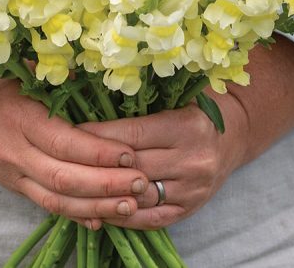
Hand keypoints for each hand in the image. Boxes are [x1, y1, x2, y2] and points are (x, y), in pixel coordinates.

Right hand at [0, 77, 152, 225]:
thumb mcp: (26, 71)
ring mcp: (12, 174)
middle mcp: (14, 152)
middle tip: (142, 183)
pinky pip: (46, 205)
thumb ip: (61, 77)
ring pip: (57, 200)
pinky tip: (102, 217)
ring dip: (96, 205)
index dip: (99, 152)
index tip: (131, 154)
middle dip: (106, 184)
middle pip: (64, 178)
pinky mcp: (14, 186)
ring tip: (131, 204)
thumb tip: (103, 77)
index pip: (64, 143)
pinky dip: (76, 215)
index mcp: (19, 118)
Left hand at [80, 35, 293, 229]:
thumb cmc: (194, 109)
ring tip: (72, 184)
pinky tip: (97, 206)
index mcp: (187, 126)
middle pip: (131, 167)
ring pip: (136, 196)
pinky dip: (120, 215)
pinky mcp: (188, 210)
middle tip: (60, 157)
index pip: (132, 135)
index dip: (97, 134)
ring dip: (103, 193)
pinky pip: (147, 219)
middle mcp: (192, 160)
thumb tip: (95, 74)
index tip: (67, 130)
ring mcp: (191, 190)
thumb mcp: (177, 94)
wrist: (234, 136)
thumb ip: (144, 91)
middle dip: (93, 163)